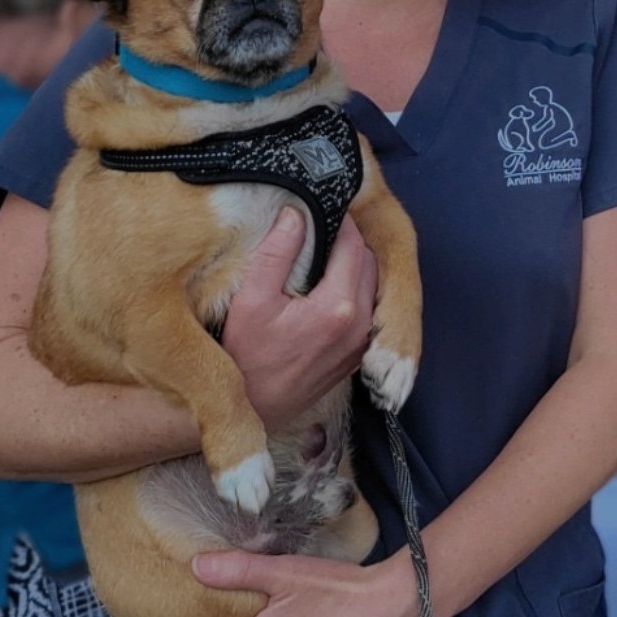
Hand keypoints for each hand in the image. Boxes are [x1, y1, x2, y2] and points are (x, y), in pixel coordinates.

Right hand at [223, 209, 376, 429]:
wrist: (251, 411)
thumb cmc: (245, 357)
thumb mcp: (251, 300)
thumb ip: (277, 253)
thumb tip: (295, 213)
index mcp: (338, 307)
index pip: (353, 245)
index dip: (341, 221)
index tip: (325, 205)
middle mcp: (359, 325)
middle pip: (368, 263)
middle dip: (350, 240)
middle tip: (324, 225)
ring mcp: (361, 343)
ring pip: (371, 285)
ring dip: (355, 263)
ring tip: (325, 251)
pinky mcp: (356, 354)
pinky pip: (367, 308)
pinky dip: (355, 289)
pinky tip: (329, 283)